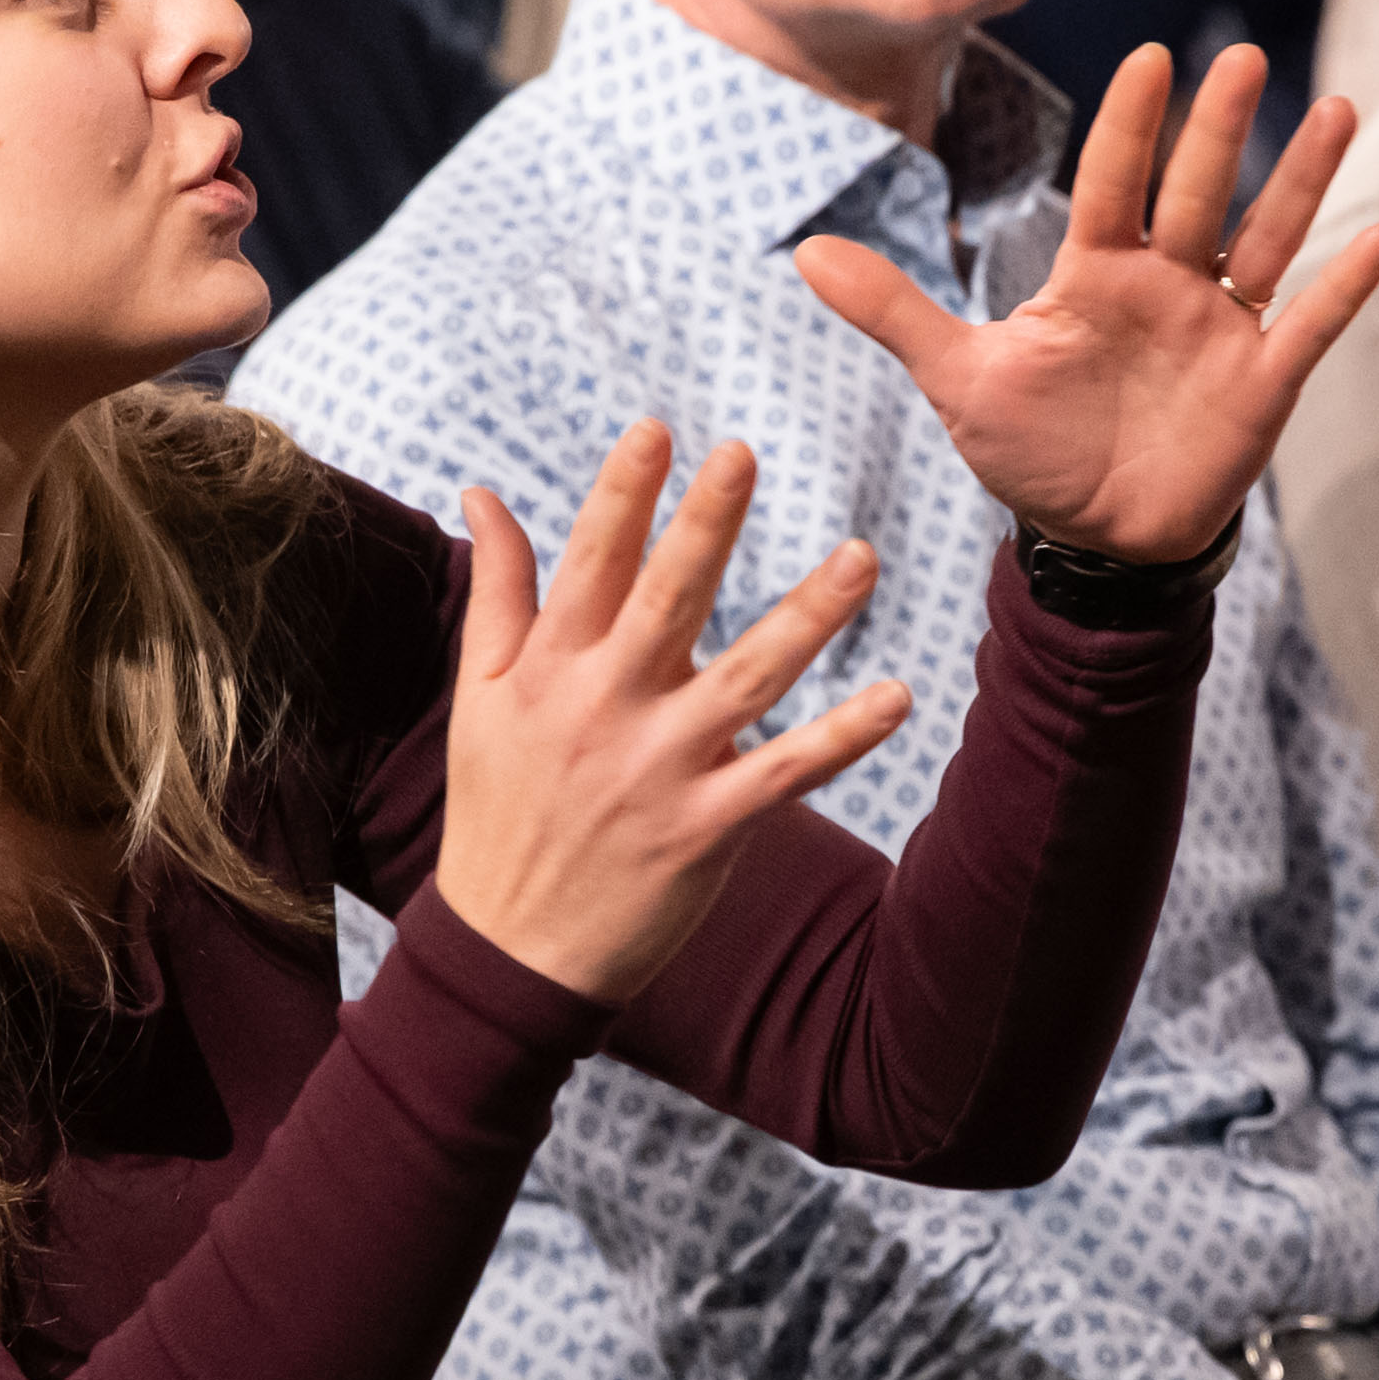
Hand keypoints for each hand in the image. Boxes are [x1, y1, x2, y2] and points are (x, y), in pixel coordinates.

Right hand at [435, 428, 914, 1004]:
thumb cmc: (497, 808)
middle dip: (705, 526)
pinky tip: (900, 698)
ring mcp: (659, 770)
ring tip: (863, 555)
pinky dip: (844, 738)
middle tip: (746, 452)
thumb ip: (498, 589)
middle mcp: (604, 708)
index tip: (659, 430)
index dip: (624, 495)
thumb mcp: (479, 694)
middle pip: (666, 601)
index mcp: (551, 668)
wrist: (508, 949)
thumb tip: (482, 492)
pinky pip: (787, 774)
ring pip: (747, 678)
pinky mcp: (705, 830)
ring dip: (809, 616)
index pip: (589, 563)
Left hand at [797, 41, 1378, 564]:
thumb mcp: (959, 381)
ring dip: (1301, 178)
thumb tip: (804, 254)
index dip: (1132, 126)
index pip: (1114, 182)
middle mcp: (1166, 283)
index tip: (1153, 58)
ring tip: (1336, 108)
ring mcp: (1221, 327)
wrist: (1096, 541)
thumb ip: (896, 313)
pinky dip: (1345, 286)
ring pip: (1267, 238)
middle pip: (1195, 193)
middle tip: (1242, 58)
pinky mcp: (1262, 383)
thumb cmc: (1034, 450)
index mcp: (1095, 273)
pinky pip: (1309, 325)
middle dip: (1217, 130)